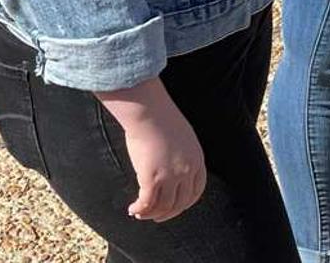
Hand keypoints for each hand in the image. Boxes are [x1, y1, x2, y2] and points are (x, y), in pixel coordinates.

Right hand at [94, 80, 204, 222]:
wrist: (149, 112)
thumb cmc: (161, 119)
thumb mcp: (183, 137)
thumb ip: (182, 153)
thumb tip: (170, 162)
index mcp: (197, 160)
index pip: (196, 191)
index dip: (185, 203)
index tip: (174, 208)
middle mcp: (187, 170)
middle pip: (180, 202)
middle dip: (167, 214)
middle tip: (155, 217)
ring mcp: (170, 175)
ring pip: (163, 206)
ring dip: (151, 214)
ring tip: (139, 214)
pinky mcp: (152, 177)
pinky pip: (147, 202)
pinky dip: (140, 209)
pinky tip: (132, 209)